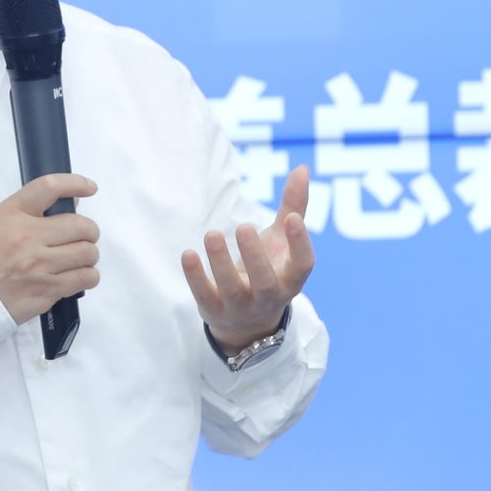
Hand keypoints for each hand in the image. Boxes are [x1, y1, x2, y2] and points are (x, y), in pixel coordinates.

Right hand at [0, 173, 100, 323]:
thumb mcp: (2, 219)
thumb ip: (36, 206)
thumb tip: (76, 199)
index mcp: (13, 216)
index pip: (49, 187)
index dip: (75, 182)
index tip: (89, 187)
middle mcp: (28, 239)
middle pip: (81, 226)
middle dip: (88, 231)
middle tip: (81, 236)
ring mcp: (39, 268)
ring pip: (88, 254)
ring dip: (87, 255)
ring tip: (76, 258)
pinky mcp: (47, 292)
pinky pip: (85, 278)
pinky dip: (87, 275)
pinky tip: (75, 274)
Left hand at [183, 165, 314, 353]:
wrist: (247, 323)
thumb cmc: (270, 269)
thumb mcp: (281, 241)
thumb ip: (293, 207)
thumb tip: (301, 168)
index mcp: (291, 279)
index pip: (302, 266)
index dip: (300, 244)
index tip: (292, 218)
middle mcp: (269, 297)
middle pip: (266, 283)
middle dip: (255, 257)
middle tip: (244, 226)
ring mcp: (242, 308)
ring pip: (233, 290)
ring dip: (221, 263)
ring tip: (211, 234)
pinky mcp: (215, 312)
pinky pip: (204, 296)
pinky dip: (196, 276)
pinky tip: (188, 253)